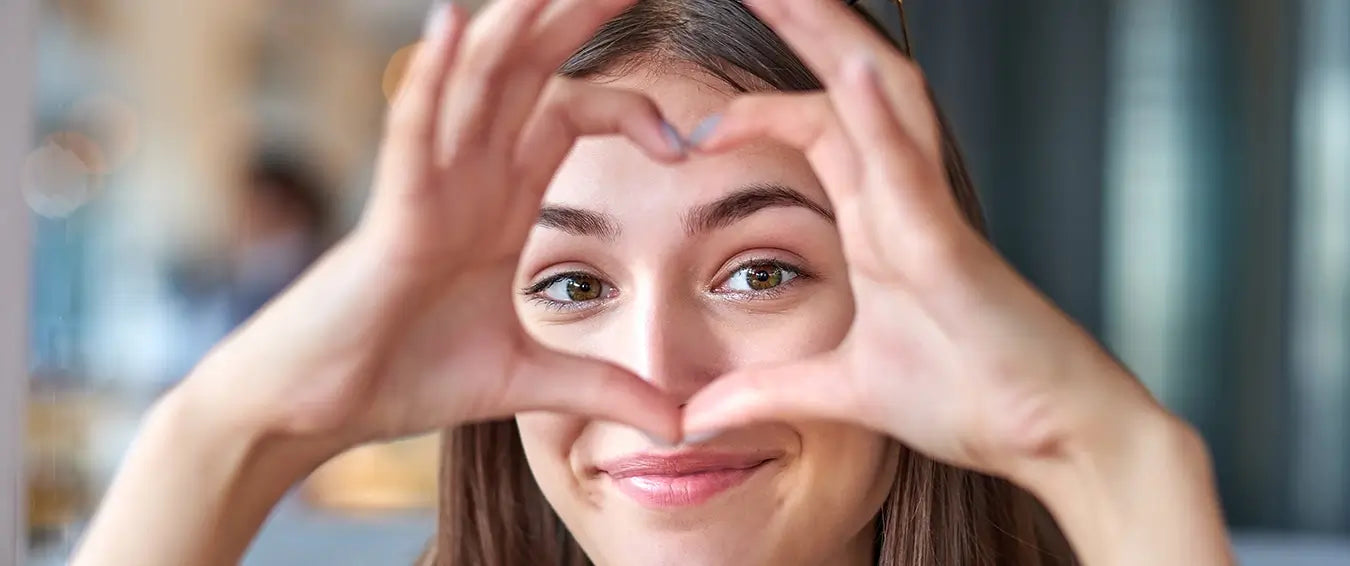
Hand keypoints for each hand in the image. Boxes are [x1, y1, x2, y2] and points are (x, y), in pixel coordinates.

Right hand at [187, 0, 685, 445]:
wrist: (315, 409)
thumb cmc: (403, 375)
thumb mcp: (527, 381)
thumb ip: (604, 389)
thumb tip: (681, 425)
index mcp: (499, 199)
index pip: (569, 112)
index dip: (630, 107)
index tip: (689, 143)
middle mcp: (466, 175)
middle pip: (529, 71)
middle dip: (578, 17)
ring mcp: (426, 187)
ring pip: (476, 83)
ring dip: (517, 26)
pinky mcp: (390, 216)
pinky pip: (411, 133)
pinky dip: (430, 80)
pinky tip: (452, 23)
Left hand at [681, 0, 1160, 477]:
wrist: (1055, 436)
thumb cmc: (972, 398)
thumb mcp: (842, 392)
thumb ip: (768, 392)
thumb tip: (694, 416)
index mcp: (880, 221)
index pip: (814, 127)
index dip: (755, 109)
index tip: (688, 126)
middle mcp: (904, 201)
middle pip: (848, 86)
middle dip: (800, 24)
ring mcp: (930, 218)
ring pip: (883, 101)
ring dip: (834, 40)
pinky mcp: (952, 253)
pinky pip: (912, 173)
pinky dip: (879, 122)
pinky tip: (848, 69)